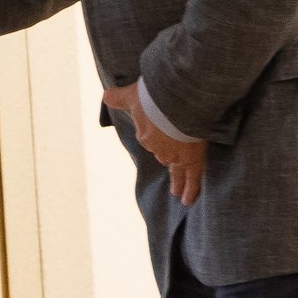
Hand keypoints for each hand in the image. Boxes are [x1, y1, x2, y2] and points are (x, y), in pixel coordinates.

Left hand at [103, 83, 206, 206]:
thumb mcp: (132, 95)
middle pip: (162, 155)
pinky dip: (190, 190)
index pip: (149, 139)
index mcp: (145, 135)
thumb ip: (118, 98)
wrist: (175, 104)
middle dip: (166, 156)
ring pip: (175, 170)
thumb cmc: (153, 99)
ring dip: (176, 180)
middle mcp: (158, 149)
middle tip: (169, 164)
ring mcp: (175, 156)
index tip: (158, 138)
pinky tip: (187, 201)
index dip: (154, 137)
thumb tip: (105, 96)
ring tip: (177, 193)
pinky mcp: (192, 160)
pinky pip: (192, 179)